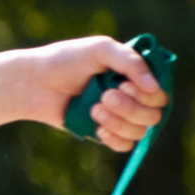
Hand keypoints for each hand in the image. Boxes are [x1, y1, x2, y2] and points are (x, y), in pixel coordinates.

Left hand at [35, 36, 166, 153]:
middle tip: (104, 95)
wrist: (34, 82)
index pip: (160, 94)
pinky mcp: (102, 131)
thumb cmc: (67, 60)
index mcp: (136, 76)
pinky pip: (124, 145)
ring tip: (93, 108)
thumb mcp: (101, 49)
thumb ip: (131, 62)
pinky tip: (98, 128)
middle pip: (153, 116)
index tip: (122, 84)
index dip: (147, 94)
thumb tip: (154, 87)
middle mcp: (132, 96)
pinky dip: (114, 138)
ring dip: (119, 122)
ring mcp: (118, 116)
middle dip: (130, 108)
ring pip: (139, 132)